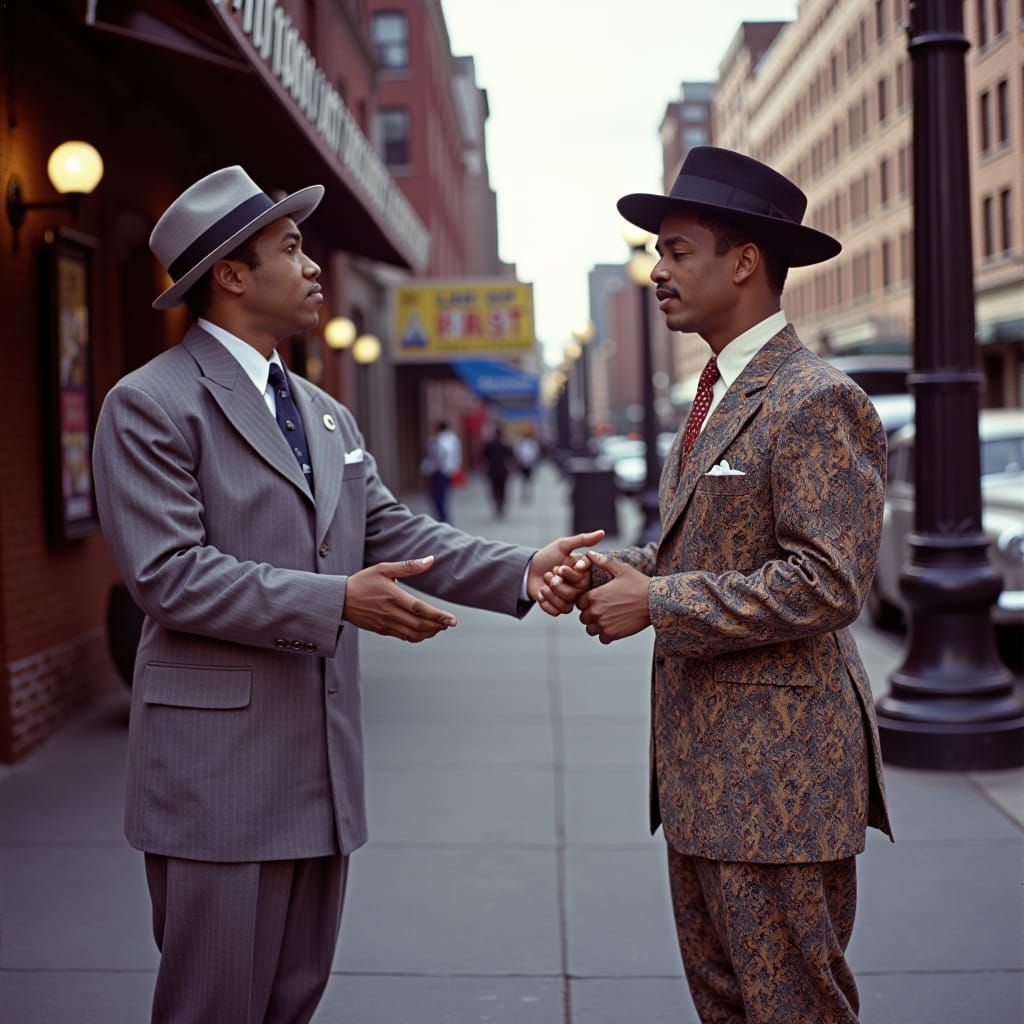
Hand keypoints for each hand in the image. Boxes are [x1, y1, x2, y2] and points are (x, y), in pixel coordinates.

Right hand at [343, 556, 457, 641]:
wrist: (340, 599)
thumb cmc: (363, 581)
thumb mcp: (384, 568)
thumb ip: (409, 566)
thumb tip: (431, 560)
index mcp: (392, 596)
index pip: (420, 609)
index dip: (438, 616)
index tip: (453, 620)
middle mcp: (390, 612)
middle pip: (419, 625)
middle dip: (438, 626)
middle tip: (450, 624)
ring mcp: (385, 624)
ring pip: (413, 634)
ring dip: (429, 633)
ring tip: (439, 627)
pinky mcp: (382, 630)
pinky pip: (403, 637)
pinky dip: (417, 636)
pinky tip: (424, 631)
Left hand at [527, 530, 604, 615]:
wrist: (528, 570)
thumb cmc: (547, 556)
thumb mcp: (563, 545)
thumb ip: (582, 540)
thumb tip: (602, 532)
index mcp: (582, 574)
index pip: (583, 579)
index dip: (570, 574)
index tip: (560, 567)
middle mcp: (579, 588)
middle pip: (574, 594)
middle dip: (557, 584)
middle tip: (549, 574)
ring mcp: (569, 599)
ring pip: (566, 604)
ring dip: (550, 593)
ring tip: (544, 583)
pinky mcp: (559, 608)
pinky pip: (556, 611)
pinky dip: (545, 602)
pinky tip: (541, 592)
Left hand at [576, 550, 651, 643]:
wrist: (656, 601)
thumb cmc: (639, 583)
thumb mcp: (621, 569)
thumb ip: (603, 562)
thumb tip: (590, 554)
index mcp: (593, 595)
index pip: (579, 603)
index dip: (587, 601)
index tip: (598, 600)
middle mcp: (595, 611)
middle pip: (583, 617)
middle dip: (591, 614)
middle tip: (605, 609)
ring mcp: (603, 624)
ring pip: (591, 629)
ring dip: (597, 626)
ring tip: (610, 618)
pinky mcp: (612, 634)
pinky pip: (602, 638)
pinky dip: (607, 635)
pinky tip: (616, 626)